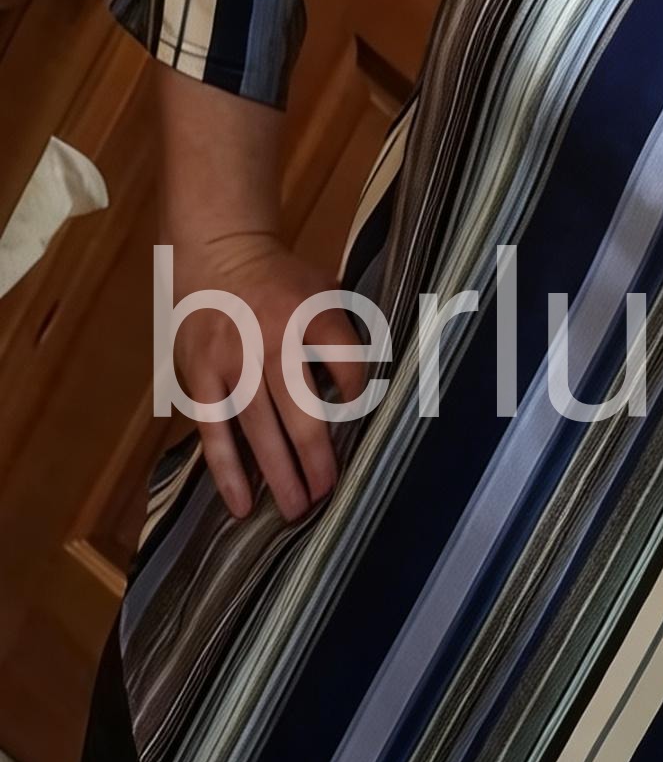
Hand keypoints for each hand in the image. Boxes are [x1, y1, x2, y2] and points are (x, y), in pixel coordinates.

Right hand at [170, 231, 371, 521]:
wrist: (217, 250)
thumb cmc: (282, 281)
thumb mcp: (328, 293)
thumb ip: (347, 340)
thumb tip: (364, 400)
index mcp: (313, 316)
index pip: (349, 369)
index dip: (357, 401)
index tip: (356, 424)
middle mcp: (272, 341)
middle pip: (302, 413)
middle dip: (318, 461)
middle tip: (328, 496)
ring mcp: (232, 361)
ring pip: (258, 429)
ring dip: (279, 475)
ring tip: (295, 511)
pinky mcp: (199, 375)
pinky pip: (215, 431)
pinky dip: (228, 470)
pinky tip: (240, 504)